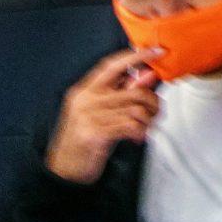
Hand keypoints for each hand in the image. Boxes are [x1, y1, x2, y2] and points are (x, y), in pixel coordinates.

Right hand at [46, 48, 162, 183]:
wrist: (65, 170)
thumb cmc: (85, 140)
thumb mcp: (101, 113)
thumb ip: (122, 93)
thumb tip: (148, 74)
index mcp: (84, 90)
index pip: (112, 65)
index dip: (136, 56)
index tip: (156, 51)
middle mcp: (85, 100)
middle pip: (134, 91)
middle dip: (153, 103)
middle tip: (156, 113)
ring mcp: (88, 116)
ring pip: (137, 109)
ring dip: (149, 121)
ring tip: (146, 128)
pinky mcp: (94, 133)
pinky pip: (132, 126)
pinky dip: (141, 132)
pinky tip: (137, 138)